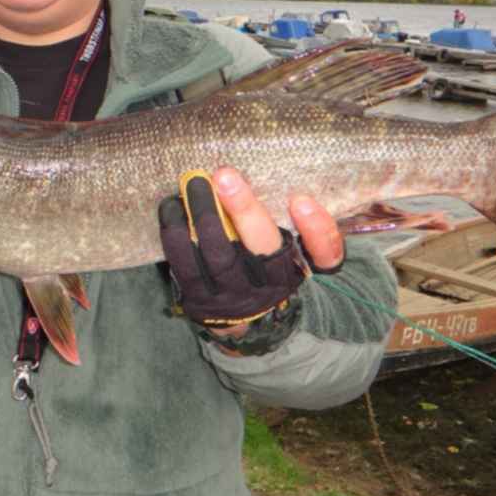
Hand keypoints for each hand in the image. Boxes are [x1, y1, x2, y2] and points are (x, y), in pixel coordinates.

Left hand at [158, 167, 343, 339]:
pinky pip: (186, 266)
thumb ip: (313, 232)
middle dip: (244, 209)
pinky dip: (176, 234)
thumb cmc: (273, 271)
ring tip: (195, 182)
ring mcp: (236, 294)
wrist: (248, 320)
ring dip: (204, 215)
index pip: (323, 252)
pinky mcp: (203, 299)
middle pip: (263, 245)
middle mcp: (272, 284)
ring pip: (220, 254)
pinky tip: (172, 206)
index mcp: (301, 267)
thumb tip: (302, 201)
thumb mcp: (305, 256)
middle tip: (225, 174)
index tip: (301, 201)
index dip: (316, 229)